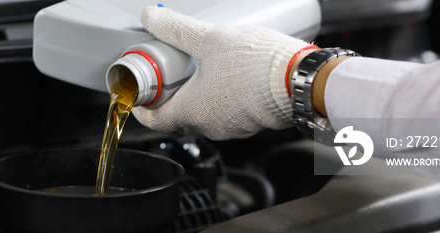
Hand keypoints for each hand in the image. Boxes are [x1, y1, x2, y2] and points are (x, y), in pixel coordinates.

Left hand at [132, 7, 310, 139]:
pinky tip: (229, 77)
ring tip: (201, 70)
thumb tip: (152, 18)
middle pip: (178, 116)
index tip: (139, 96)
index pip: (153, 121)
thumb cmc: (256, 66)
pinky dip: (221, 98)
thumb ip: (176, 29)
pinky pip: (227, 113)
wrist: (300, 80)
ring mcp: (232, 127)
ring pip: (204, 114)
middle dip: (171, 96)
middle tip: (170, 74)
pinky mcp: (251, 123)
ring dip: (198, 96)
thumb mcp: (208, 39)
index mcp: (191, 111)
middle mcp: (209, 126)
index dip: (142, 108)